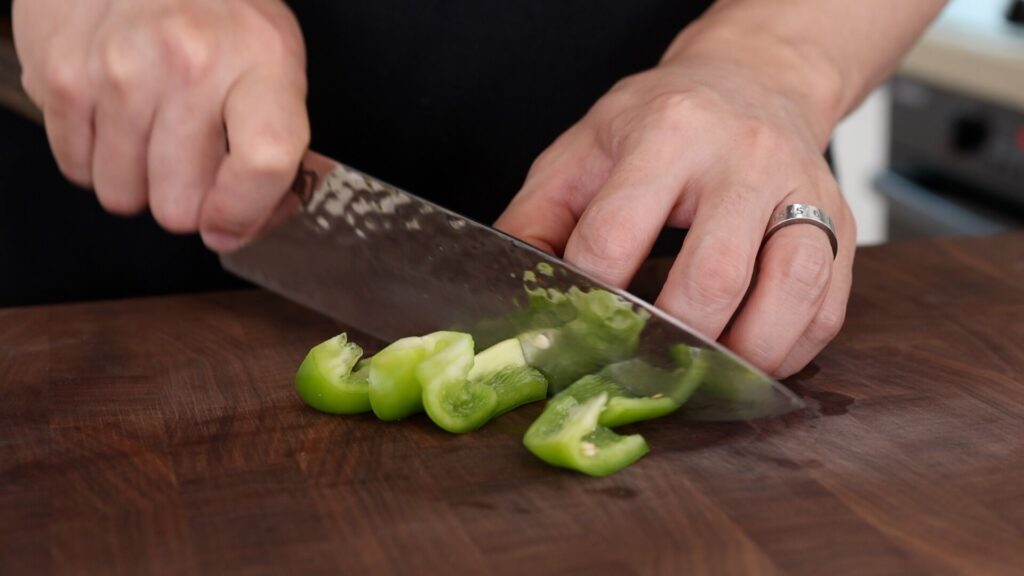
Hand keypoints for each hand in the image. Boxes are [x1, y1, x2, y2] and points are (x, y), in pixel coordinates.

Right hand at [13, 0, 308, 251]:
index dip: (245, 212)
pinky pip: (77, 168)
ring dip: (138, 180)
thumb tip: (241, 228)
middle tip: (190, 162)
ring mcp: (120, 68)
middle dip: (185, 201)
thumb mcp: (276, 67)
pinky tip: (116, 116)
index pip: (264, 160)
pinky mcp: (63, 74)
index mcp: (261, 62)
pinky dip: (96, 156)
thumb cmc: (220, 18)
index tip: (230, 223)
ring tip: (152, 131)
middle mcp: (191, 63)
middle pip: (178, 204)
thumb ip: (273, 154)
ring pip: (122, 196)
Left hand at [496, 49, 855, 377]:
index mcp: (667, 133)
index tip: (574, 337)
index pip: (616, 236)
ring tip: (707, 377)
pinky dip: (791, 349)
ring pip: (788, 290)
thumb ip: (538, 217)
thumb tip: (513, 293)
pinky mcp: (844, 223)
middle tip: (641, 372)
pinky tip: (754, 359)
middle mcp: (743, 158)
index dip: (589, 300)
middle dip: (670, 341)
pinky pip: (827, 305)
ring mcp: (804, 189)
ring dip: (743, 356)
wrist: (752, 82)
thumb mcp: (583, 149)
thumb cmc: (659, 124)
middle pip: (711, 276)